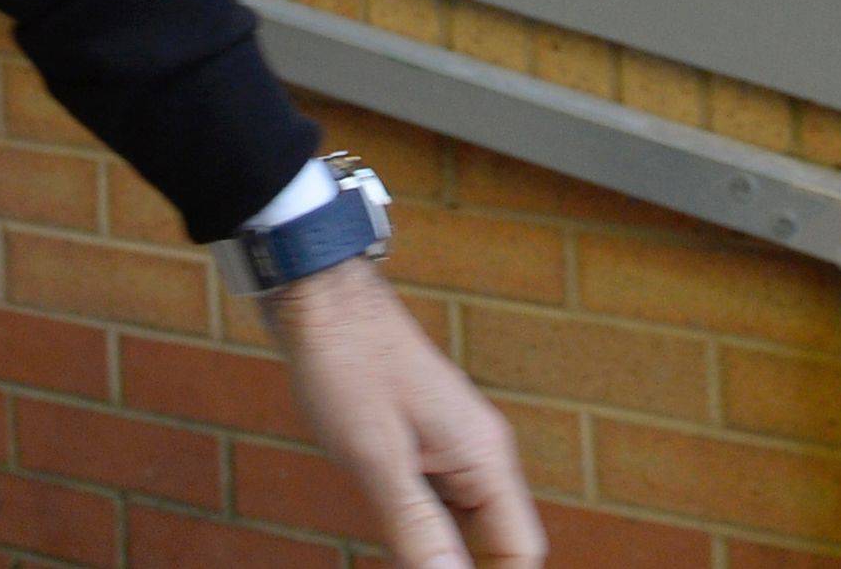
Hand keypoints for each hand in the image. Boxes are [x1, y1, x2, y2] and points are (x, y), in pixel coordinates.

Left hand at [262, 262, 544, 568]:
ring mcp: (455, 447)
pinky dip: (425, 533)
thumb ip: (416, 527)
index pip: (521, 549)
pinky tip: (393, 544)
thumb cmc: (347, 363)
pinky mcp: (427, 444)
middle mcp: (481, 453)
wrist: (319, 298)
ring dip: (447, 557)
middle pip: (498, 543)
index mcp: (484, 457)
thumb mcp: (377, 458)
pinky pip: (442, 505)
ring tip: (405, 561)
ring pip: (469, 527)